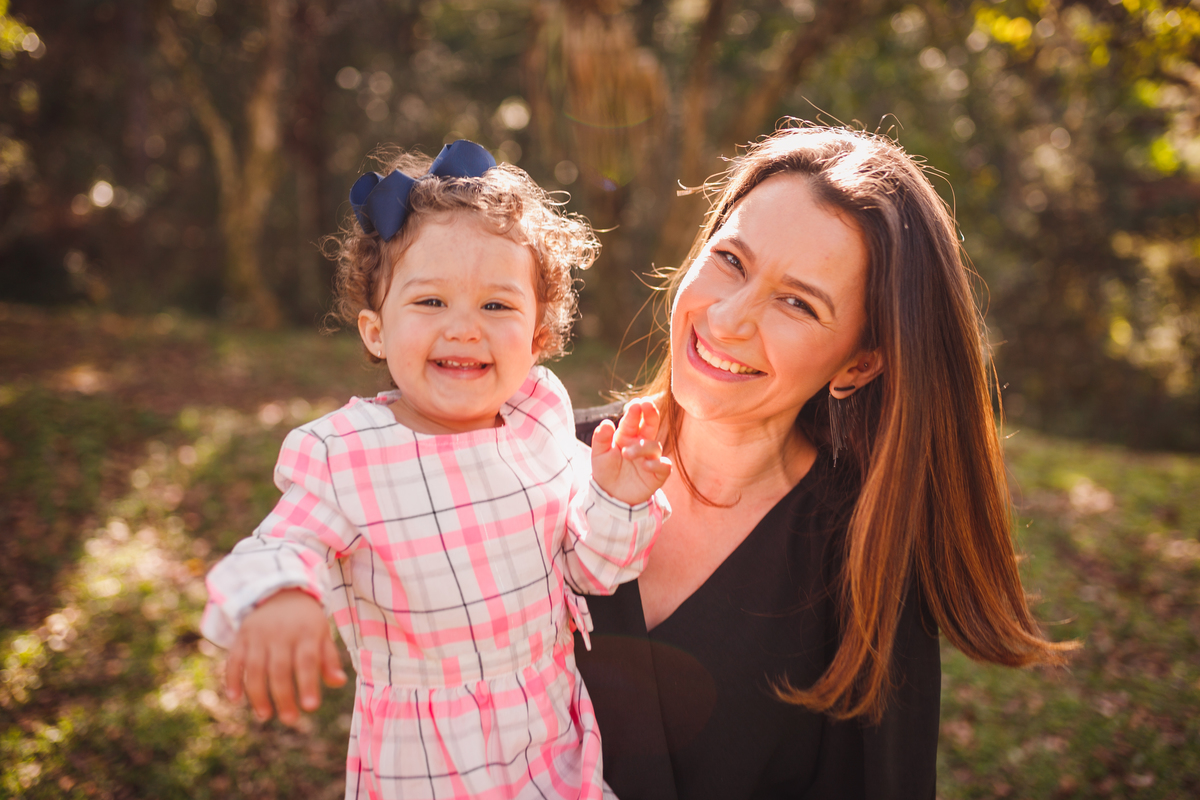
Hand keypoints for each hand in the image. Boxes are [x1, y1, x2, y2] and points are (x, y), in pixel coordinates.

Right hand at [225, 588, 346, 725]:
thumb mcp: (323, 633)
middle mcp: (281, 633)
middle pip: (280, 669)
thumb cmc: (306, 621)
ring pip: (255, 668)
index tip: (310, 708)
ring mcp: (258, 634)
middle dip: (284, 697)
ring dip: (258, 695)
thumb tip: (338, 682)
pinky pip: (234, 660)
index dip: (308, 684)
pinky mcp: (241, 636)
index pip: (307, 662)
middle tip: (290, 720)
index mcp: (306, 632)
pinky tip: (235, 699)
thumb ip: (329, 659)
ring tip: (265, 715)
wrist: (280, 591)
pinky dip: (232, 679)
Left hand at [590, 398, 671, 505]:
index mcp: (627, 435)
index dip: (635, 411)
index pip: (633, 420)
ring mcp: (651, 458)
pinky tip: (646, 465)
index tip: (636, 403)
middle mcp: (641, 443)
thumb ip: (601, 438)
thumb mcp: (599, 454)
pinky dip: (657, 464)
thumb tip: (606, 423)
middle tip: (647, 405)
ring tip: (626, 453)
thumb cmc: (605, 471)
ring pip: (654, 446)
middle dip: (650, 414)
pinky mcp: (658, 473)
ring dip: (642, 447)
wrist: (611, 495)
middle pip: (651, 425)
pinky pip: (664, 466)